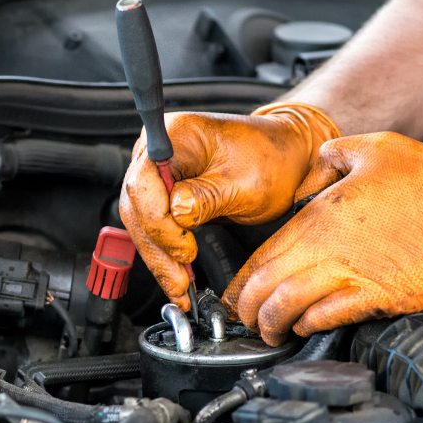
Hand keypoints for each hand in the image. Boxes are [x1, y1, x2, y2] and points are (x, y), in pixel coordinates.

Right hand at [119, 104, 340, 310]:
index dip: (159, 221)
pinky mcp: (165, 194)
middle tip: (179, 280)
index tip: (184, 248)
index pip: (144, 182)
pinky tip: (176, 275)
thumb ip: (206, 197)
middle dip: (157, 247)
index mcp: (176, 135)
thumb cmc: (271, 159)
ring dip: (159, 257)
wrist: (285, 158)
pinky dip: (165, 253)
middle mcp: (158, 151)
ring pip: (141, 222)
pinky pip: (155, 227)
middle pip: (137, 206)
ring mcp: (159, 173)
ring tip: (179, 287)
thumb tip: (176, 214)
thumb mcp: (245, 182)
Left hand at [222, 132, 422, 344]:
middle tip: (242, 318)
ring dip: (272, 323)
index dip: (242, 279)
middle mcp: (331, 247)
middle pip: (267, 285)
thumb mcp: (375, 148)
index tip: (235, 292)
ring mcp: (356, 275)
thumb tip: (310, 173)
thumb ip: (330, 158)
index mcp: (323, 213)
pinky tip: (305, 327)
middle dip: (246, 308)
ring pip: (290, 307)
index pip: (263, 253)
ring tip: (268, 331)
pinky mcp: (383, 298)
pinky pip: (331, 318)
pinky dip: (309, 326)